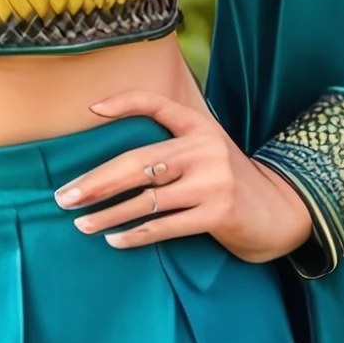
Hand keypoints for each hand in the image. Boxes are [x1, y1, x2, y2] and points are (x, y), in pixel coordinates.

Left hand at [54, 90, 313, 263]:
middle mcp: (205, 148)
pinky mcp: (218, 212)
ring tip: (80, 223)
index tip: (91, 109)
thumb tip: (113, 167)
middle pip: (138, 162)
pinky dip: (135, 234)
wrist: (279, 213)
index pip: (158, 105)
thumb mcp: (206, 153)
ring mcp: (212, 180)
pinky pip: (165, 225)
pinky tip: (113, 240)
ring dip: (108, 214)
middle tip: (64, 195)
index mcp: (200, 127)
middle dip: (96, 181)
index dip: (125, 102)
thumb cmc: (229, 183)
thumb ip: (173, 149)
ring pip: (146, 199)